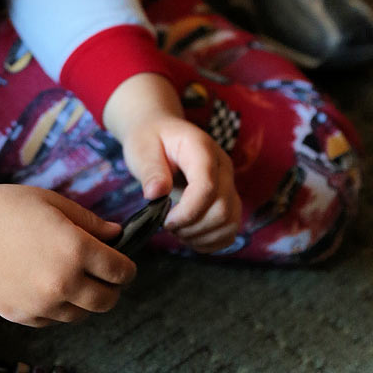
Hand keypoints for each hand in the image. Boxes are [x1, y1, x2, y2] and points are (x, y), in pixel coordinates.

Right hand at [0, 168, 135, 326]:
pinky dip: (56, 306)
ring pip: (81, 314)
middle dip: (110, 286)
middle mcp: (63, 284)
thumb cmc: (4, 207)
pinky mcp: (22, 317)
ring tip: (67, 274)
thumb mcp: (52, 202)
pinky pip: (53, 319)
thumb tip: (117, 235)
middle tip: (100, 271)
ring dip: (83, 298)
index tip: (120, 260)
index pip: (122, 272)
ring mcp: (41, 305)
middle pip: (107, 301)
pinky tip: (42, 282)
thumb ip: (89, 222)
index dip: (126, 266)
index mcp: (75, 250)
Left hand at [103, 73, 240, 252]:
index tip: (165, 221)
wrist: (160, 132)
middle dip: (193, 227)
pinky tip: (190, 236)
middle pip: (222, 209)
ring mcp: (228, 183)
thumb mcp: (142, 147)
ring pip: (230, 222)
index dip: (188, 211)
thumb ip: (151, 170)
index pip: (207, 187)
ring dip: (202, 236)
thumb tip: (156, 194)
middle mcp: (223, 166)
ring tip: (178, 231)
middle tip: (168, 226)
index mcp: (202, 149)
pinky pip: (230, 229)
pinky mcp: (228, 199)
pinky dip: (211, 241)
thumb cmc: (151, 139)